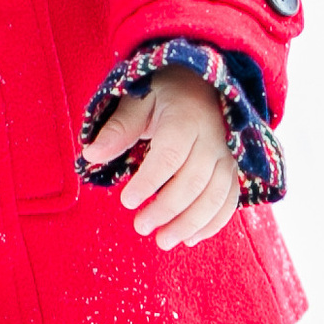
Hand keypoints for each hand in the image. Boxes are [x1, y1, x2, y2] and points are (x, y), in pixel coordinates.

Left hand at [81, 68, 240, 249]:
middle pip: (194, 182)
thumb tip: (91, 154)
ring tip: (163, 241)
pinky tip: (190, 238)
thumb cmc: (162, 92)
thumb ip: (118, 129)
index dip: (148, 182)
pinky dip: (213, 223)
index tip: (126, 202)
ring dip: (190, 224)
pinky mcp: (232, 168)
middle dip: (167, 210)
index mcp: (185, 118)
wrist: (199, 82)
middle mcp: (212, 138)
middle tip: (140, 227)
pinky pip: (229, 200)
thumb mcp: (137, 100)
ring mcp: (226, 155)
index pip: (169, 156)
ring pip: (215, 196)